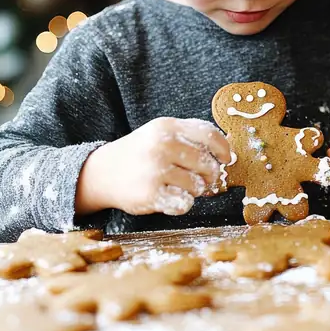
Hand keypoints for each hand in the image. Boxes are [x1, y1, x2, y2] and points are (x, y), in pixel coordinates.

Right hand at [75, 117, 231, 217]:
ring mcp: (155, 170)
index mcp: (167, 127)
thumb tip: (227, 154)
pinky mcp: (150, 194)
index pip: (210, 135)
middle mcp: (161, 146)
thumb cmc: (140, 153)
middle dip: (209, 175)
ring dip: (194, 190)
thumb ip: (190, 136)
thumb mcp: (161, 133)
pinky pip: (185, 203)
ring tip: (178, 186)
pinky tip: (169, 196)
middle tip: (200, 179)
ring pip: (198, 186)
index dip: (224, 150)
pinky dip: (182, 203)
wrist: (102, 173)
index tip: (226, 159)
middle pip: (208, 164)